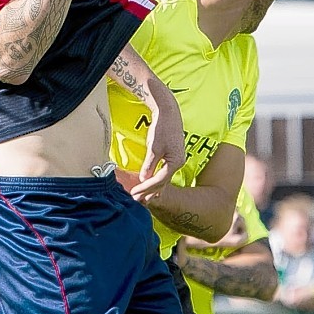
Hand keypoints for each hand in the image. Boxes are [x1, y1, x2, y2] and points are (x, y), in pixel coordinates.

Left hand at [134, 87, 184, 202]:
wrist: (168, 112)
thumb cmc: (161, 128)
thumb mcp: (153, 148)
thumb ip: (149, 165)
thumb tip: (144, 178)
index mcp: (175, 162)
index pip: (159, 180)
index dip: (146, 188)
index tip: (135, 193)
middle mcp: (179, 162)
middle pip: (163, 182)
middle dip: (150, 191)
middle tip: (138, 201)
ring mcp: (177, 159)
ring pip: (164, 178)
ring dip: (153, 187)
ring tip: (144, 197)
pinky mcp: (173, 155)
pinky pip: (165, 171)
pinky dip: (157, 179)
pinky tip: (152, 184)